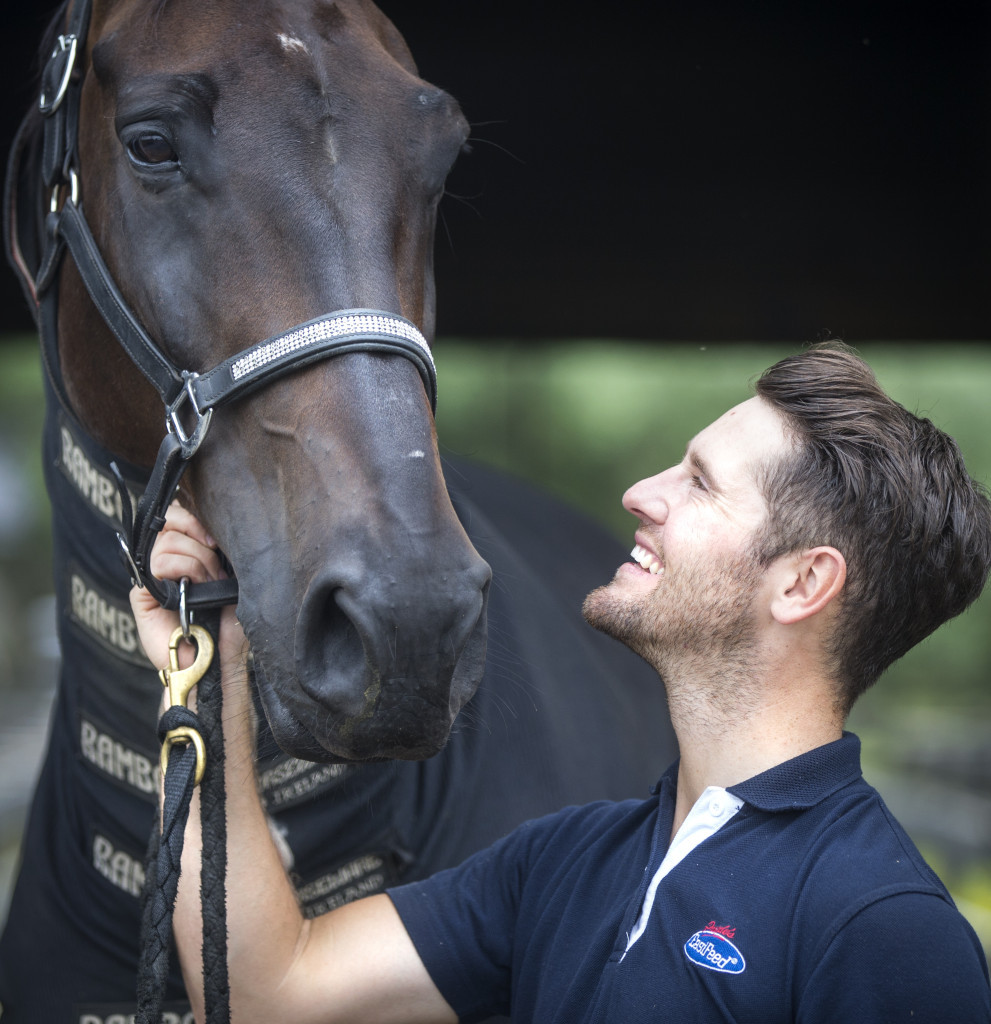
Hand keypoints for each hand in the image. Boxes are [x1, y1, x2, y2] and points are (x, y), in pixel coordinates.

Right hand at [129, 503, 244, 672]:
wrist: (218, 661)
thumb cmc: (230, 624)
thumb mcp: (234, 581)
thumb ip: (221, 552)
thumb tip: (215, 528)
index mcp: (188, 552)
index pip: (178, 514)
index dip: (194, 519)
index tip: (216, 541)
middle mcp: (168, 561)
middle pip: (171, 523)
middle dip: (201, 545)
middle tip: (216, 570)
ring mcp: (153, 577)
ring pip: (167, 543)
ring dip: (196, 563)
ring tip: (207, 586)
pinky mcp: (141, 594)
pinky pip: (156, 564)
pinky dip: (180, 571)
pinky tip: (191, 589)